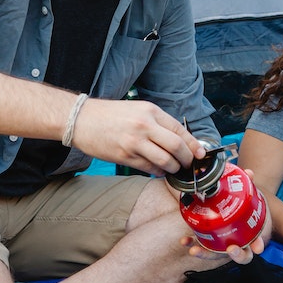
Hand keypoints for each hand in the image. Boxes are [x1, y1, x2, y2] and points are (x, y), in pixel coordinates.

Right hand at [72, 99, 205, 175]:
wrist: (81, 119)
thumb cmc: (111, 115)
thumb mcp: (138, 110)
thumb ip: (158, 123)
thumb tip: (180, 140)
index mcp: (151, 111)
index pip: (180, 130)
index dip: (193, 144)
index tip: (200, 153)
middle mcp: (144, 126)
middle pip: (177, 147)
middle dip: (187, 159)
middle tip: (188, 164)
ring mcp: (135, 142)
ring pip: (166, 161)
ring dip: (174, 168)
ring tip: (173, 168)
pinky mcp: (125, 156)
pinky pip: (150, 169)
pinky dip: (158, 172)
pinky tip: (158, 170)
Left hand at [179, 168, 270, 263]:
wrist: (237, 213)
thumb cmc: (245, 207)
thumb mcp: (249, 197)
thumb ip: (249, 185)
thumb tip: (248, 172)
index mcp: (252, 236)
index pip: (257, 245)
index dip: (258, 246)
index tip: (258, 248)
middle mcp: (239, 245)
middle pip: (240, 256)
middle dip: (236, 255)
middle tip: (232, 249)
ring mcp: (223, 247)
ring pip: (217, 255)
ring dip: (206, 254)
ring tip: (196, 250)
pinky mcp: (210, 244)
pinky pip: (201, 247)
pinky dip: (192, 244)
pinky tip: (184, 241)